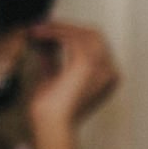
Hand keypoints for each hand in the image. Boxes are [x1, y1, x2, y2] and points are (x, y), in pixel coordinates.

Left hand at [25, 20, 119, 134]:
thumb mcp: (53, 78)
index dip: (73, 33)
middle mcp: (110, 71)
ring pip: (85, 33)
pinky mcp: (88, 64)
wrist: (50, 124)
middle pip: (94, 36)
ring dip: (59, 28)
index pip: (95, 45)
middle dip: (68, 27)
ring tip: (37, 29)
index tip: (51, 29)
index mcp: (106, 77)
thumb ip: (52, 60)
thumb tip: (45, 43)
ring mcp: (102, 67)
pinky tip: (40, 34)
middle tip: (43, 25)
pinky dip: (56, 32)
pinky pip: (73, 38)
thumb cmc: (49, 110)